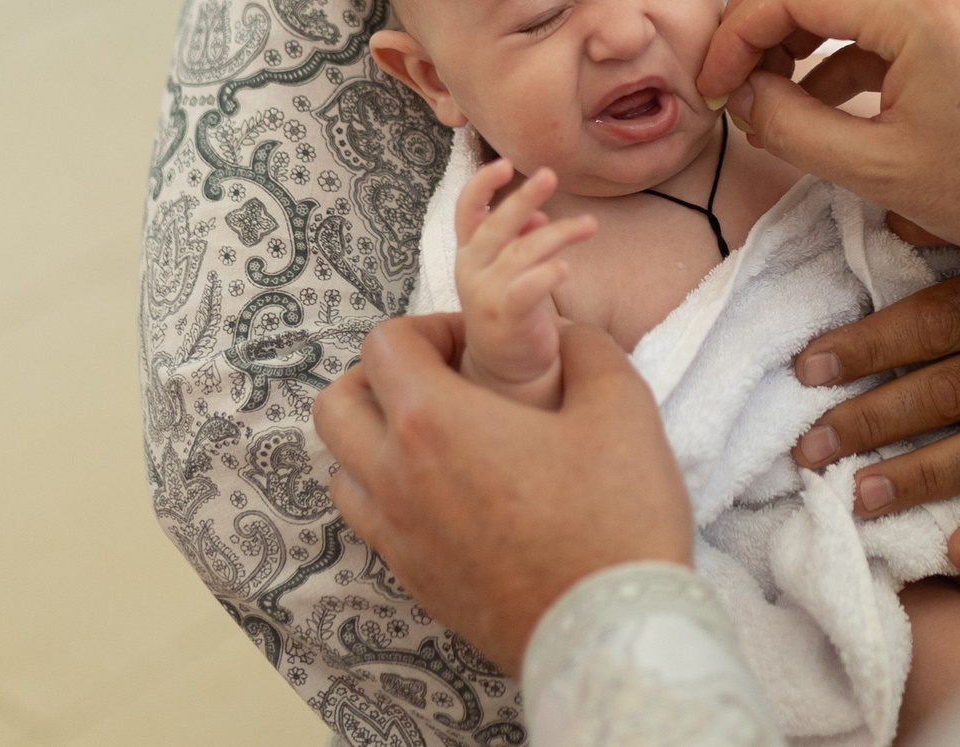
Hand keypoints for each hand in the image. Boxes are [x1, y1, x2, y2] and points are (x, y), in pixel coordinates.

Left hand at [316, 314, 693, 674]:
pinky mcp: (415, 582)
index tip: (475, 343)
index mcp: (434, 423)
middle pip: (336, 406)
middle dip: (377, 378)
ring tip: (437, 439)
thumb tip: (566, 333)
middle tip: (440, 382)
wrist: (611, 632)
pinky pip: (369, 524)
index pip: (383, 345)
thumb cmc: (617, 516)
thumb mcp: (623, 405)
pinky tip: (447, 495)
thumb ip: (587, 349)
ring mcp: (400, 538)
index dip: (428, 327)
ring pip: (339, 469)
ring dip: (373, 440)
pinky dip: (388, 496)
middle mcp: (397, 479)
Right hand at [454, 160, 595, 405]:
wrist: (506, 366)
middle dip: (523, 198)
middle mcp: (472, 270)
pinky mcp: (507, 319)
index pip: (467, 210)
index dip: (482, 184)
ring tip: (589, 224)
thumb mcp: (510, 268)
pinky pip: (526, 291)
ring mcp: (486, 295)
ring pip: (520, 254)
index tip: (505, 163)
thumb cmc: (512, 305)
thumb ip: (519, 239)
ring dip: (557, 234)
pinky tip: (566, 267)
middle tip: (550, 175)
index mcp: (471, 251)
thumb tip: (540, 215)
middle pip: (496, 226)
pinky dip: (546, 275)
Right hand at [697, 0, 959, 269]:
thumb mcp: (882, 170)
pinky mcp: (959, 14)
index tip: (713, 88)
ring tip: (766, 91)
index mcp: (914, 5)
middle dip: (755, 14)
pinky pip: (874, 6)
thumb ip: (793, 129)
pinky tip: (814, 101)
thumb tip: (740, 97)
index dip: (735, 35)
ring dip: (791, 22)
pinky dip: (833, 42)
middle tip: (728, 75)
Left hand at [788, 258, 959, 568]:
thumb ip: (954, 229)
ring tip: (859, 498)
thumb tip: (887, 210)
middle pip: (944, 392)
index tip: (805, 368)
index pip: (927, 324)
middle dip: (869, 422)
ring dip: (919, 477)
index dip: (865, 347)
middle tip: (807, 450)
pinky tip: (958, 549)